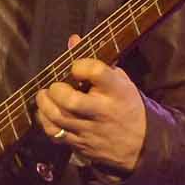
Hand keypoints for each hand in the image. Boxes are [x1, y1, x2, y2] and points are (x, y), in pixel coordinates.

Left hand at [35, 34, 146, 170]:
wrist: (140, 144)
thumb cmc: (126, 105)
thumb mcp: (120, 81)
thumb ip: (96, 62)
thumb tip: (73, 40)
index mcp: (117, 91)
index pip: (96, 72)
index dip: (80, 66)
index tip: (76, 67)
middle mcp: (103, 111)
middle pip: (71, 101)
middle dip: (56, 90)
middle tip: (54, 86)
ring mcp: (90, 130)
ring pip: (59, 118)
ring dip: (45, 105)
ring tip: (44, 96)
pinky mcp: (81, 144)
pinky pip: (55, 134)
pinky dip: (44, 122)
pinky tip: (45, 113)